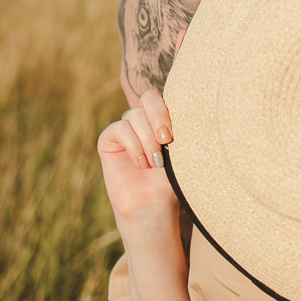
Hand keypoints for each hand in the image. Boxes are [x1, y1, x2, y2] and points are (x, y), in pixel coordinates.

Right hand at [98, 89, 178, 226]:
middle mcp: (145, 119)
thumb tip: (191, 101)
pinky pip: (120, 128)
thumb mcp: (183, 149)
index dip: (169, 110)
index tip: (175, 136)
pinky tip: (141, 164)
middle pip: (149, 97)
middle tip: (166, 141)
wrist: (154, 205)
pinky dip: (134, 145)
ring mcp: (126, 128)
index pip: (166, 96)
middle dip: (158, 116)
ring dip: (147, 139)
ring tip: (155, 163)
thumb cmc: (173, 179)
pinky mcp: (109, 139)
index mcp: (164, 117)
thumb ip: (182, 124)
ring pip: (134, 115)